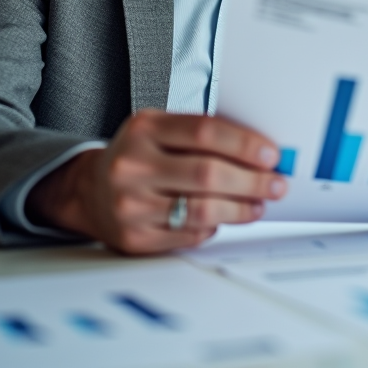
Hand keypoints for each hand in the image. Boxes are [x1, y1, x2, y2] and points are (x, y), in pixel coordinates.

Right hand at [26, 110, 286, 252]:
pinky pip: (189, 235)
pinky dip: (214, 227)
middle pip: (207, 173)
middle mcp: (133, 165)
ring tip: (259, 205)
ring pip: (202, 210)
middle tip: (277, 184)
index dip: (244, 144)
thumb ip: (201, 134)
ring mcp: (131, 204)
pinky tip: (227, 218)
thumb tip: (259, 150)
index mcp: (144, 128)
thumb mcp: (160, 129)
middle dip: (252, 181)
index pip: (204, 131)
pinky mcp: (135, 238)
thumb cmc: (139, 155)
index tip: (271, 154)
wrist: (90, 191)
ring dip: (241, 209)